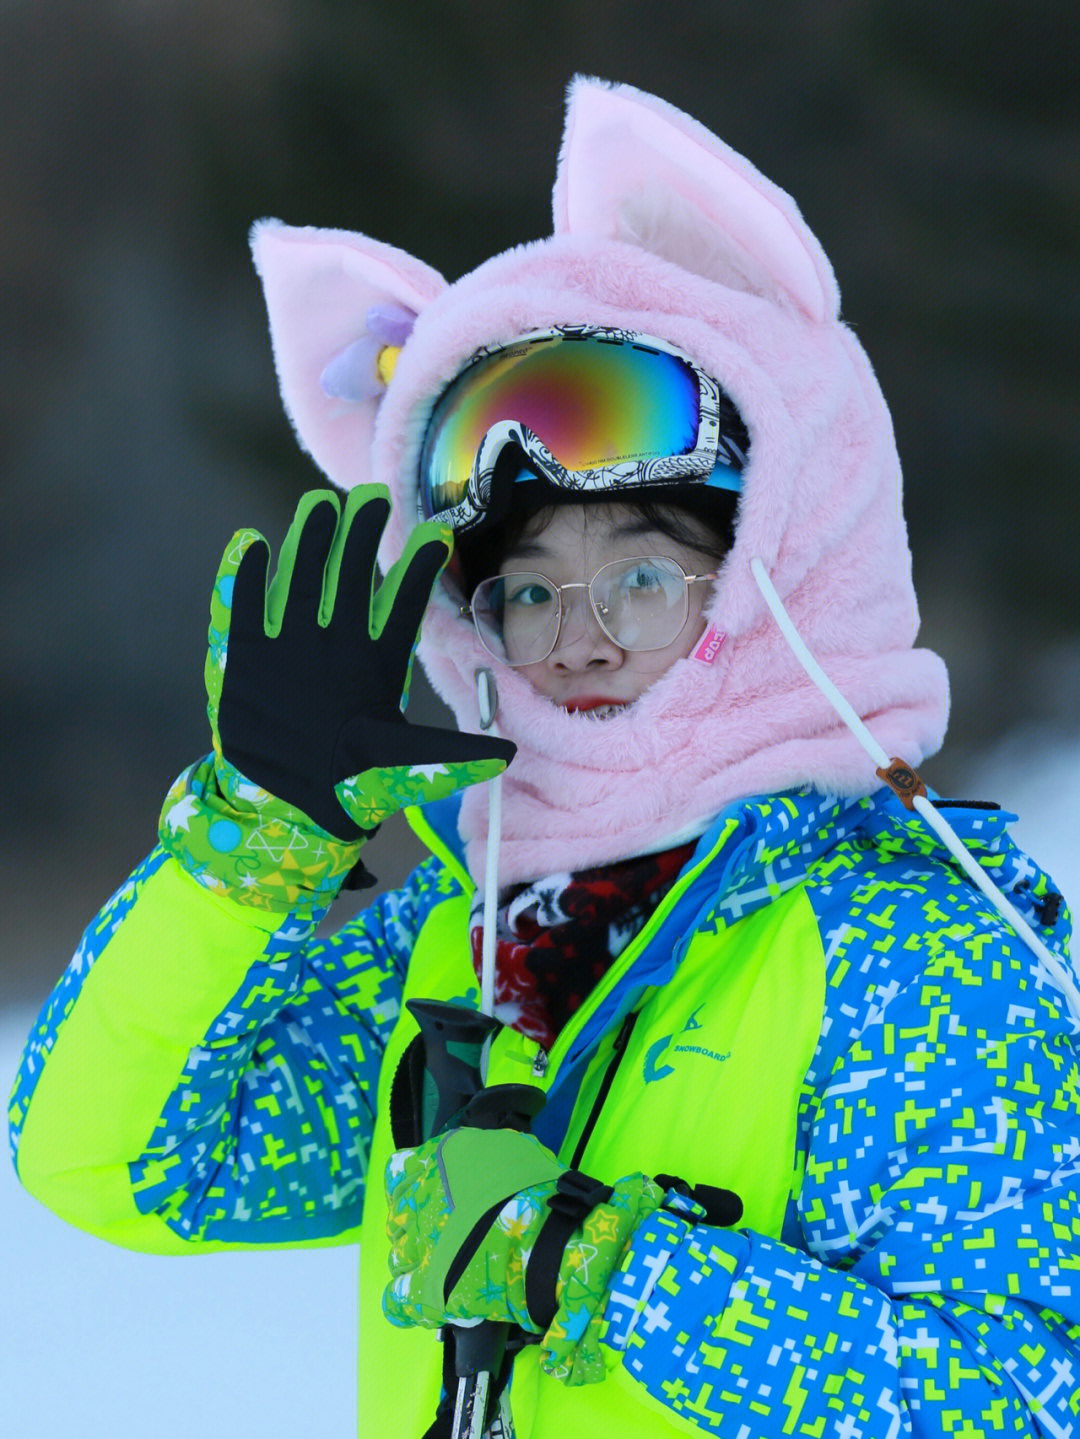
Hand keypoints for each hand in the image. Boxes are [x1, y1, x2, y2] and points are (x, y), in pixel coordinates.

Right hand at [207, 486, 515, 838]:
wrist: (291, 800)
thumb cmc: (357, 782)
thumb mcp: (409, 768)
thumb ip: (451, 756)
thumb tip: (508, 754)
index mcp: (378, 660)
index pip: (403, 607)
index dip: (418, 572)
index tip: (438, 536)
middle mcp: (336, 642)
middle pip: (350, 580)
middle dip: (361, 539)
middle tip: (374, 498)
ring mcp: (291, 644)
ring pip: (303, 582)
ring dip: (309, 545)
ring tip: (318, 507)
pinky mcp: (248, 657)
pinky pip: (246, 612)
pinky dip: (246, 581)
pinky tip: (248, 543)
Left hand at [383, 1128, 663, 1384]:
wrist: (551, 1241)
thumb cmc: (535, 1189)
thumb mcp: (508, 1149)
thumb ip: (480, 1153)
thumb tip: (479, 1159)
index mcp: (434, 1162)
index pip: (401, 1172)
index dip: (417, 1187)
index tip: (435, 1198)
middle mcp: (416, 1201)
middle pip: (400, 1217)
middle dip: (418, 1226)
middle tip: (447, 1236)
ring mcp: (416, 1246)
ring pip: (398, 1256)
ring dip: (417, 1262)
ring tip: (447, 1269)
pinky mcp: (424, 1290)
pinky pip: (398, 1301)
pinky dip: (410, 1303)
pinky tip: (432, 1301)